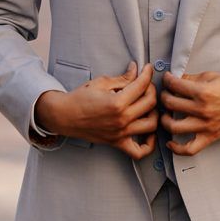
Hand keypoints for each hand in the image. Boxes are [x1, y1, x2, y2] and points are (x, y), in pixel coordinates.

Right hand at [35, 62, 157, 158]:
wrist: (65, 116)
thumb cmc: (80, 99)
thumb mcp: (101, 83)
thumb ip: (122, 78)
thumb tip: (135, 70)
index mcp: (117, 103)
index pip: (141, 86)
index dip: (147, 74)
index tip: (148, 69)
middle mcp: (121, 120)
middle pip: (150, 103)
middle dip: (151, 89)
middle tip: (145, 84)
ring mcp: (120, 133)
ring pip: (151, 125)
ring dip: (153, 112)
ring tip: (147, 105)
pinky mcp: (117, 143)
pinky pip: (139, 151)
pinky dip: (149, 145)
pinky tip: (149, 133)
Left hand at [160, 71, 219, 156]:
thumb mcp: (212, 76)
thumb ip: (192, 79)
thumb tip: (176, 80)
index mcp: (203, 92)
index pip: (174, 86)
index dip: (167, 81)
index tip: (167, 80)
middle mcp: (202, 110)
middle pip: (171, 105)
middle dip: (164, 97)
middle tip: (165, 94)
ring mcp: (206, 126)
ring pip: (174, 127)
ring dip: (165, 120)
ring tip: (166, 114)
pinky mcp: (210, 137)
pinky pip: (190, 149)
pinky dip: (177, 148)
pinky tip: (170, 142)